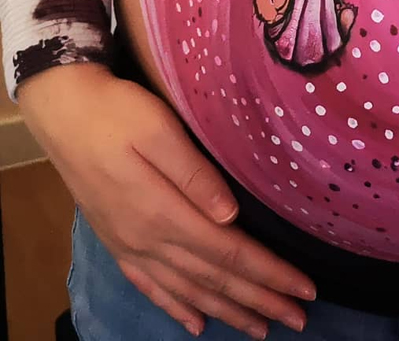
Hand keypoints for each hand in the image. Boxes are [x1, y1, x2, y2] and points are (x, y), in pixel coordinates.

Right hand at [18, 63, 314, 338]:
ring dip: (226, 311)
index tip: (304, 288)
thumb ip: (196, 175)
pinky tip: (195, 324)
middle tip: (298, 319)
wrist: (62, 112)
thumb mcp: (159, 131)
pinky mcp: (117, 241)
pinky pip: (151, 287)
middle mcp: (146, 239)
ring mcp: (129, 244)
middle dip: (259, 300)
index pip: (229, 252)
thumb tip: (231, 215)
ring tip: (260, 329)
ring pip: (187, 290)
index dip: (269, 273)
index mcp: (162, 212)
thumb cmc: (117, 113)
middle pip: (213, 279)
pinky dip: (177, 308)